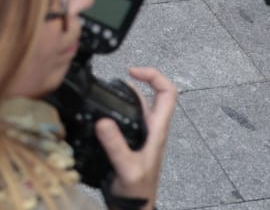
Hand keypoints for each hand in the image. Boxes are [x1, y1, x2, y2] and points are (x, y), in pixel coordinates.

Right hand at [99, 66, 176, 203]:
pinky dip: (116, 107)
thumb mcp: (127, 168)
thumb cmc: (137, 191)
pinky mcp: (130, 141)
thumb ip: (116, 146)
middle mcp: (151, 128)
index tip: (131, 72)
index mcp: (157, 130)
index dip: (153, 76)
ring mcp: (141, 134)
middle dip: (137, 80)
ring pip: (138, 105)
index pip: (168, 93)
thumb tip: (104, 121)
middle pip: (152, 94)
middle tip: (116, 76)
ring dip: (126, 93)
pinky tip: (101, 110)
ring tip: (108, 88)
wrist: (132, 207)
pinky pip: (126, 117)